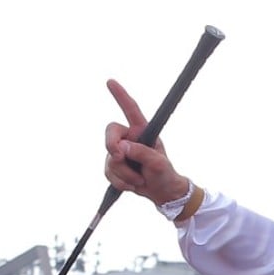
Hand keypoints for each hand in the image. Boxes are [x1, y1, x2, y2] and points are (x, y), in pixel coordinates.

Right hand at [104, 79, 190, 204]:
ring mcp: (120, 152)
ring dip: (124, 174)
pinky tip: (132, 185)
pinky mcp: (114, 166)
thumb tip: (121, 148)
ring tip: (140, 179)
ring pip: (110, 159)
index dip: (121, 96)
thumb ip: (142, 153)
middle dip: (112, 146)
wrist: (162, 192)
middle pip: (110, 133)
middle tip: (119, 157)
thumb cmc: (165, 174)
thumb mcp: (158, 163)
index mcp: (142, 131)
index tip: (110, 82)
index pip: (130, 110)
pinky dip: (120, 182)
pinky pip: (108, 173)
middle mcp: (129, 138)